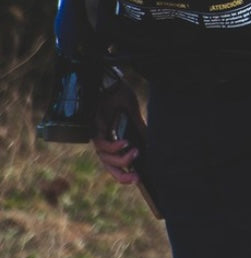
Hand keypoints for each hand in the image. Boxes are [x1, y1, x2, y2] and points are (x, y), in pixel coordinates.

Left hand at [91, 72, 146, 186]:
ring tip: (135, 153)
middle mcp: (102, 139)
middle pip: (109, 165)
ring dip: (121, 159)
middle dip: (121, 175)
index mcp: (111, 136)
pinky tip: (125, 143)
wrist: (106, 78)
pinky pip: (102, 144)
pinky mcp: (94, 129)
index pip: (116, 160)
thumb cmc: (117, 93)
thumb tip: (149, 141)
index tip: (138, 179)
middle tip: (136, 179)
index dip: (125, 171)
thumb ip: (138, 127)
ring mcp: (97, 135)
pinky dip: (114, 146)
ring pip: (105, 158)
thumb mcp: (131, 111)